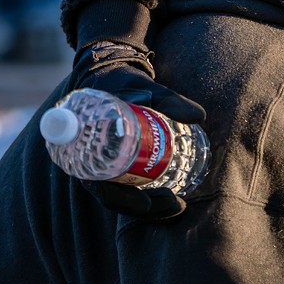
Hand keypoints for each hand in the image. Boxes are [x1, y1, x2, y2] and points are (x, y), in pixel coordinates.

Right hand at [68, 41, 205, 220]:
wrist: (109, 76)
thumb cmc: (122, 82)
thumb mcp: (144, 88)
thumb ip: (169, 100)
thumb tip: (200, 116)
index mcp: (84, 146)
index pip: (98, 184)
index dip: (121, 199)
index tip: (146, 201)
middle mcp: (89, 159)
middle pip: (113, 197)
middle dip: (144, 207)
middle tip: (175, 205)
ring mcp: (102, 163)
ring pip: (122, 195)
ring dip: (148, 205)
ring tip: (177, 205)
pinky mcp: (115, 162)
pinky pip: (127, 185)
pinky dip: (146, 194)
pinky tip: (171, 196)